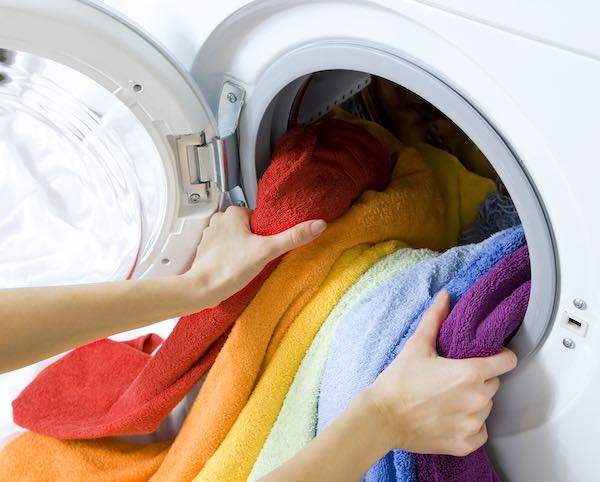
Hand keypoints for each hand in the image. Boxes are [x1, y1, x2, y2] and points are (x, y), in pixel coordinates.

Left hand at [182, 206, 326, 307]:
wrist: (201, 290)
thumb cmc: (230, 268)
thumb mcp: (267, 251)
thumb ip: (293, 237)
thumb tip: (318, 225)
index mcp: (233, 213)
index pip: (259, 218)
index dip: (267, 234)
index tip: (269, 246)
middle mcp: (219, 219)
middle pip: (248, 228)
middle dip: (256, 242)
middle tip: (260, 257)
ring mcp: (210, 235)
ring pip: (237, 239)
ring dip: (244, 250)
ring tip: (247, 264)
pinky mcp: (206, 250)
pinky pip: (225, 249)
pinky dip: (232, 257)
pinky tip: (236, 268)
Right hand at [361, 290, 517, 456]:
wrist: (381, 418)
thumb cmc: (398, 382)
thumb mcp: (417, 345)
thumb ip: (435, 318)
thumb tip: (445, 296)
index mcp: (469, 373)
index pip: (507, 362)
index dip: (500, 356)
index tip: (491, 356)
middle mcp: (476, 400)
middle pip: (494, 384)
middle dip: (480, 379)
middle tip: (455, 377)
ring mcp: (472, 424)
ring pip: (486, 408)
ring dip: (474, 402)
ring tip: (449, 397)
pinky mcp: (464, 443)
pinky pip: (480, 431)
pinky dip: (470, 425)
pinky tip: (451, 417)